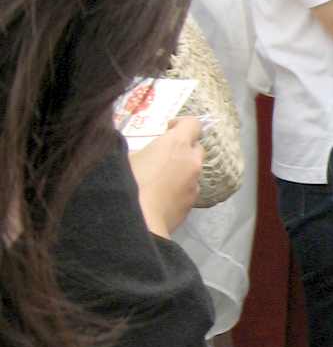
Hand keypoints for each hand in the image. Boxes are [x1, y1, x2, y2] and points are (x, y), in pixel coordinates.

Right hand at [127, 116, 203, 235]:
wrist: (139, 222)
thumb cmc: (128, 182)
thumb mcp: (124, 157)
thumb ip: (134, 147)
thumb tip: (130, 146)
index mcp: (177, 144)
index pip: (193, 124)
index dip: (182, 124)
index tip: (167, 130)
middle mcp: (192, 162)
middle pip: (196, 148)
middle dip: (182, 149)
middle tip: (162, 155)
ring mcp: (194, 185)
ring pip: (193, 171)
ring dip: (181, 170)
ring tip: (158, 180)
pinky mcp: (192, 205)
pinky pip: (188, 190)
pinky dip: (178, 189)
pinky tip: (160, 197)